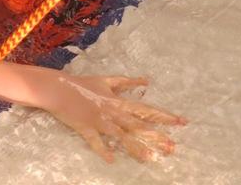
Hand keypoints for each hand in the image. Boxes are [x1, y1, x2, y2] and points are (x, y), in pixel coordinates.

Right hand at [41, 73, 185, 162]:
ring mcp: (99, 121)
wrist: (58, 88)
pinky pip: (95, 141)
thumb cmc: (83, 84)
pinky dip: (103, 150)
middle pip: (137, 126)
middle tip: (172, 147)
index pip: (145, 109)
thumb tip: (146, 81)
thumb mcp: (107, 80)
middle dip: (155, 136)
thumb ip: (127, 82)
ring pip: (120, 136)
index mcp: (117, 101)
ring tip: (150, 158)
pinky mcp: (85, 128)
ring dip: (135, 147)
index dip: (164, 116)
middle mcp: (111, 112)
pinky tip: (112, 160)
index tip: (181, 122)